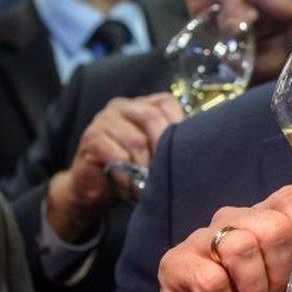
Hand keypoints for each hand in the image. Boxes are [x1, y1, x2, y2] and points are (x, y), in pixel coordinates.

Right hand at [46, 93, 182, 240]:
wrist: (94, 189)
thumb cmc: (130, 168)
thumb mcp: (154, 151)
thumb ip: (169, 141)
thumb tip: (200, 145)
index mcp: (142, 104)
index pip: (166, 103)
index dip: (177, 126)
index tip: (182, 152)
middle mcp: (122, 106)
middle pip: (151, 116)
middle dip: (162, 147)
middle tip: (165, 171)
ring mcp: (104, 119)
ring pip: (136, 140)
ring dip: (144, 167)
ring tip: (147, 185)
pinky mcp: (91, 138)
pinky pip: (117, 155)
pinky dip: (127, 174)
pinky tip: (130, 186)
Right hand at [158, 185, 291, 291]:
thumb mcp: (289, 277)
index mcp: (262, 217)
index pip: (290, 197)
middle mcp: (231, 218)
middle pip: (273, 226)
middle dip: (280, 268)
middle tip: (272, 290)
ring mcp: (200, 237)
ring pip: (241, 246)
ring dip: (252, 286)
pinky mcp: (175, 261)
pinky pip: (212, 278)